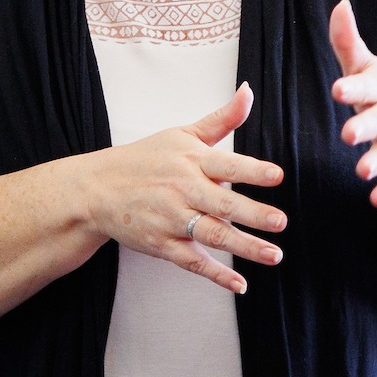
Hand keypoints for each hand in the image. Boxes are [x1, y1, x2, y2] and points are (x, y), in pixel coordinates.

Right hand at [78, 82, 286, 294]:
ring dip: (244, 247)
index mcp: (191, 160)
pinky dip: (216, 275)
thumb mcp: (182, 133)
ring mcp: (171, 219)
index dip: (251, 170)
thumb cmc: (145, 158)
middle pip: (222, 203)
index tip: (277, 175)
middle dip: (252, 214)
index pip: (226, 164)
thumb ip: (221, 118)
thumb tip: (248, 91)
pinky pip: (192, 261)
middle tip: (280, 222)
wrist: (96, 189)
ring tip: (273, 254)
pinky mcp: (162, 244)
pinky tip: (240, 285)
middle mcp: (182, 190)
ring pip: (212, 235)